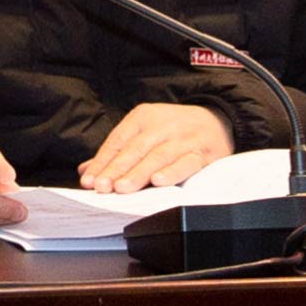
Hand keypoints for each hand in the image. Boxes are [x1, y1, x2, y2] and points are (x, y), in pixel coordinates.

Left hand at [76, 100, 235, 193]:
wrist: (218, 121)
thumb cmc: (174, 131)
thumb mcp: (145, 132)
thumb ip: (118, 152)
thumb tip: (87, 171)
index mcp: (143, 117)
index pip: (118, 141)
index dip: (103, 162)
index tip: (89, 181)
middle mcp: (162, 125)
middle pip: (135, 150)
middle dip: (117, 170)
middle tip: (102, 187)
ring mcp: (183, 138)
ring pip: (158, 157)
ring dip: (139, 173)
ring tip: (122, 188)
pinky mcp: (203, 153)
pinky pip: (186, 163)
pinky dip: (172, 172)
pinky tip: (158, 182)